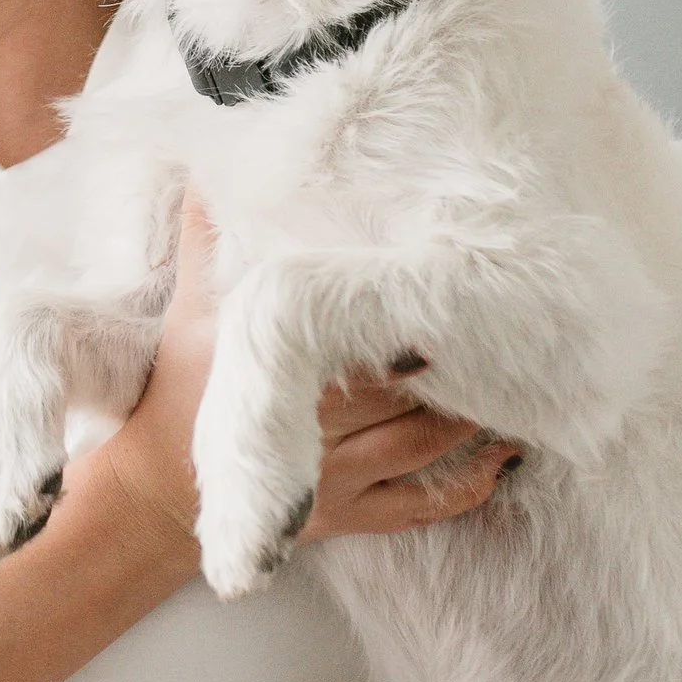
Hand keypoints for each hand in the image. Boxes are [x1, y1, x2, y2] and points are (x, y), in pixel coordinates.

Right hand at [96, 197, 519, 557]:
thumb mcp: (191, 311)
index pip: (361, 347)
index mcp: (285, 381)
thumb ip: (207, 239)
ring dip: (475, 420)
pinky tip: (505, 459)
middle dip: (460, 366)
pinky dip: (468, 487)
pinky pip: (421, 507)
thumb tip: (207, 164)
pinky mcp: (349, 517)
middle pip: (408, 396)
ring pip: (426, 449)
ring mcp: (338, 484)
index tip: (455, 296)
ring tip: (524, 381)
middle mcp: (320, 436)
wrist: (157, 490)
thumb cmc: (181, 388)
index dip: (410, 324)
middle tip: (515, 328)